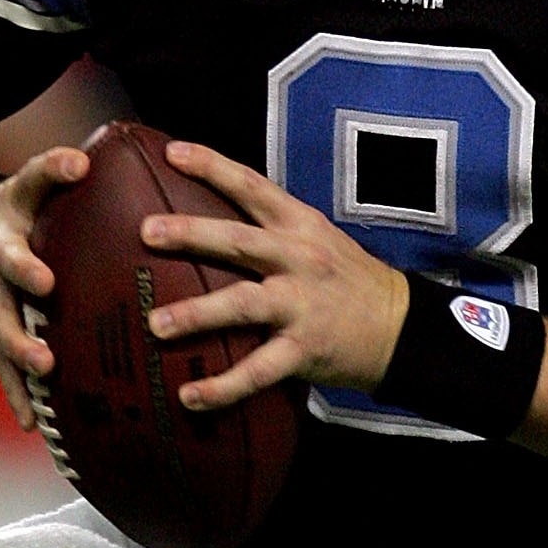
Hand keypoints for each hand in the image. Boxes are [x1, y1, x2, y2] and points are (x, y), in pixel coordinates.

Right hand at [0, 142, 89, 426]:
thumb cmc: (18, 209)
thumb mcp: (29, 183)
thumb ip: (53, 170)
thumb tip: (86, 160)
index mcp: (6, 222)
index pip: (29, 189)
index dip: (49, 183)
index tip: (67, 196)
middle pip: (3, 282)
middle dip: (23, 298)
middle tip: (46, 303)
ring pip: (0, 329)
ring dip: (20, 350)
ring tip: (43, 370)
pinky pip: (4, 365)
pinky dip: (17, 394)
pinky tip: (30, 424)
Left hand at [141, 142, 409, 410]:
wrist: (401, 328)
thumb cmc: (349, 282)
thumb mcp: (318, 241)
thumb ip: (272, 232)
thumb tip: (209, 226)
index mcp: (300, 226)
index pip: (254, 187)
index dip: (213, 166)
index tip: (173, 151)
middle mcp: (299, 259)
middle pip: (239, 241)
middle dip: (190, 234)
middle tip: (146, 230)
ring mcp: (301, 305)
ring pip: (242, 304)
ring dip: (196, 313)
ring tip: (156, 323)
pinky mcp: (304, 349)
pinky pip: (257, 370)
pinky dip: (223, 386)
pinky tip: (190, 396)